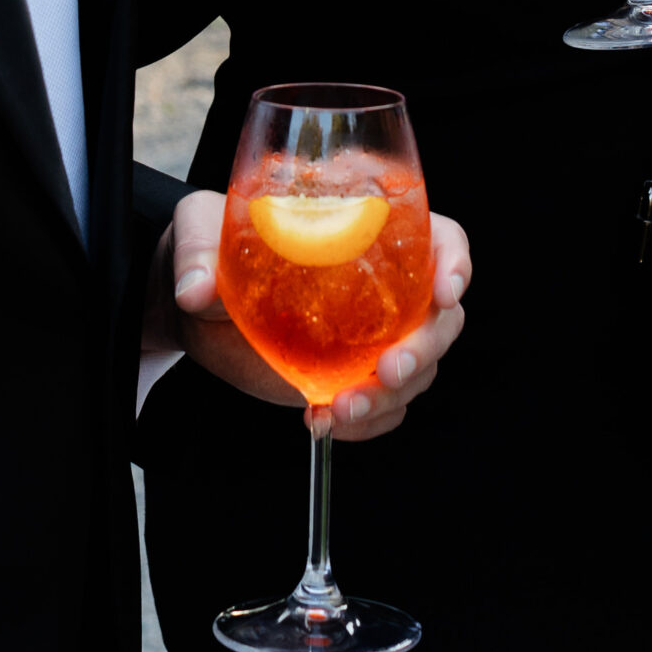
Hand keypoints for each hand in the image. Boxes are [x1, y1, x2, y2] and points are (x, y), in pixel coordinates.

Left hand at [160, 190, 470, 439]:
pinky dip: (367, 423)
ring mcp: (373, 335)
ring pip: (420, 369)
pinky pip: (386, 407)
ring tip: (338, 412)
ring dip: (391, 397)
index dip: (455, 261)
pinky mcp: (352, 375)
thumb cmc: (214, 243)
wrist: (200, 304)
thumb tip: (196, 290)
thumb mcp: (201, 229)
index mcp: (369, 227)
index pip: (441, 237)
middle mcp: (385, 283)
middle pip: (441, 315)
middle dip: (426, 348)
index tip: (445, 290)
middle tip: (386, 372)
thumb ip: (198, 253)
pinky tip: (325, 423)